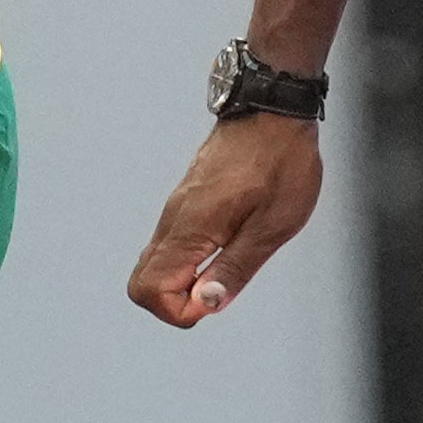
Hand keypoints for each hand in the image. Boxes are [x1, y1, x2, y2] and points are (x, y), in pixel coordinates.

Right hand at [130, 116, 324, 323]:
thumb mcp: (273, 225)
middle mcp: (173, 220)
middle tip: (219, 291)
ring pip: (155, 263)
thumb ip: (236, 267)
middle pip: (142, 282)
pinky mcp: (186, 201)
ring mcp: (176, 209)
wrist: (272, 111)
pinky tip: (225, 248)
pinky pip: (171, 244)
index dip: (180, 311)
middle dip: (174, 302)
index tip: (215, 300)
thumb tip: (206, 304)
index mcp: (190, 229)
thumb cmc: (279, 163)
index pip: (149, 290)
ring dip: (183, 281)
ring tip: (228, 267)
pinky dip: (188, 261)